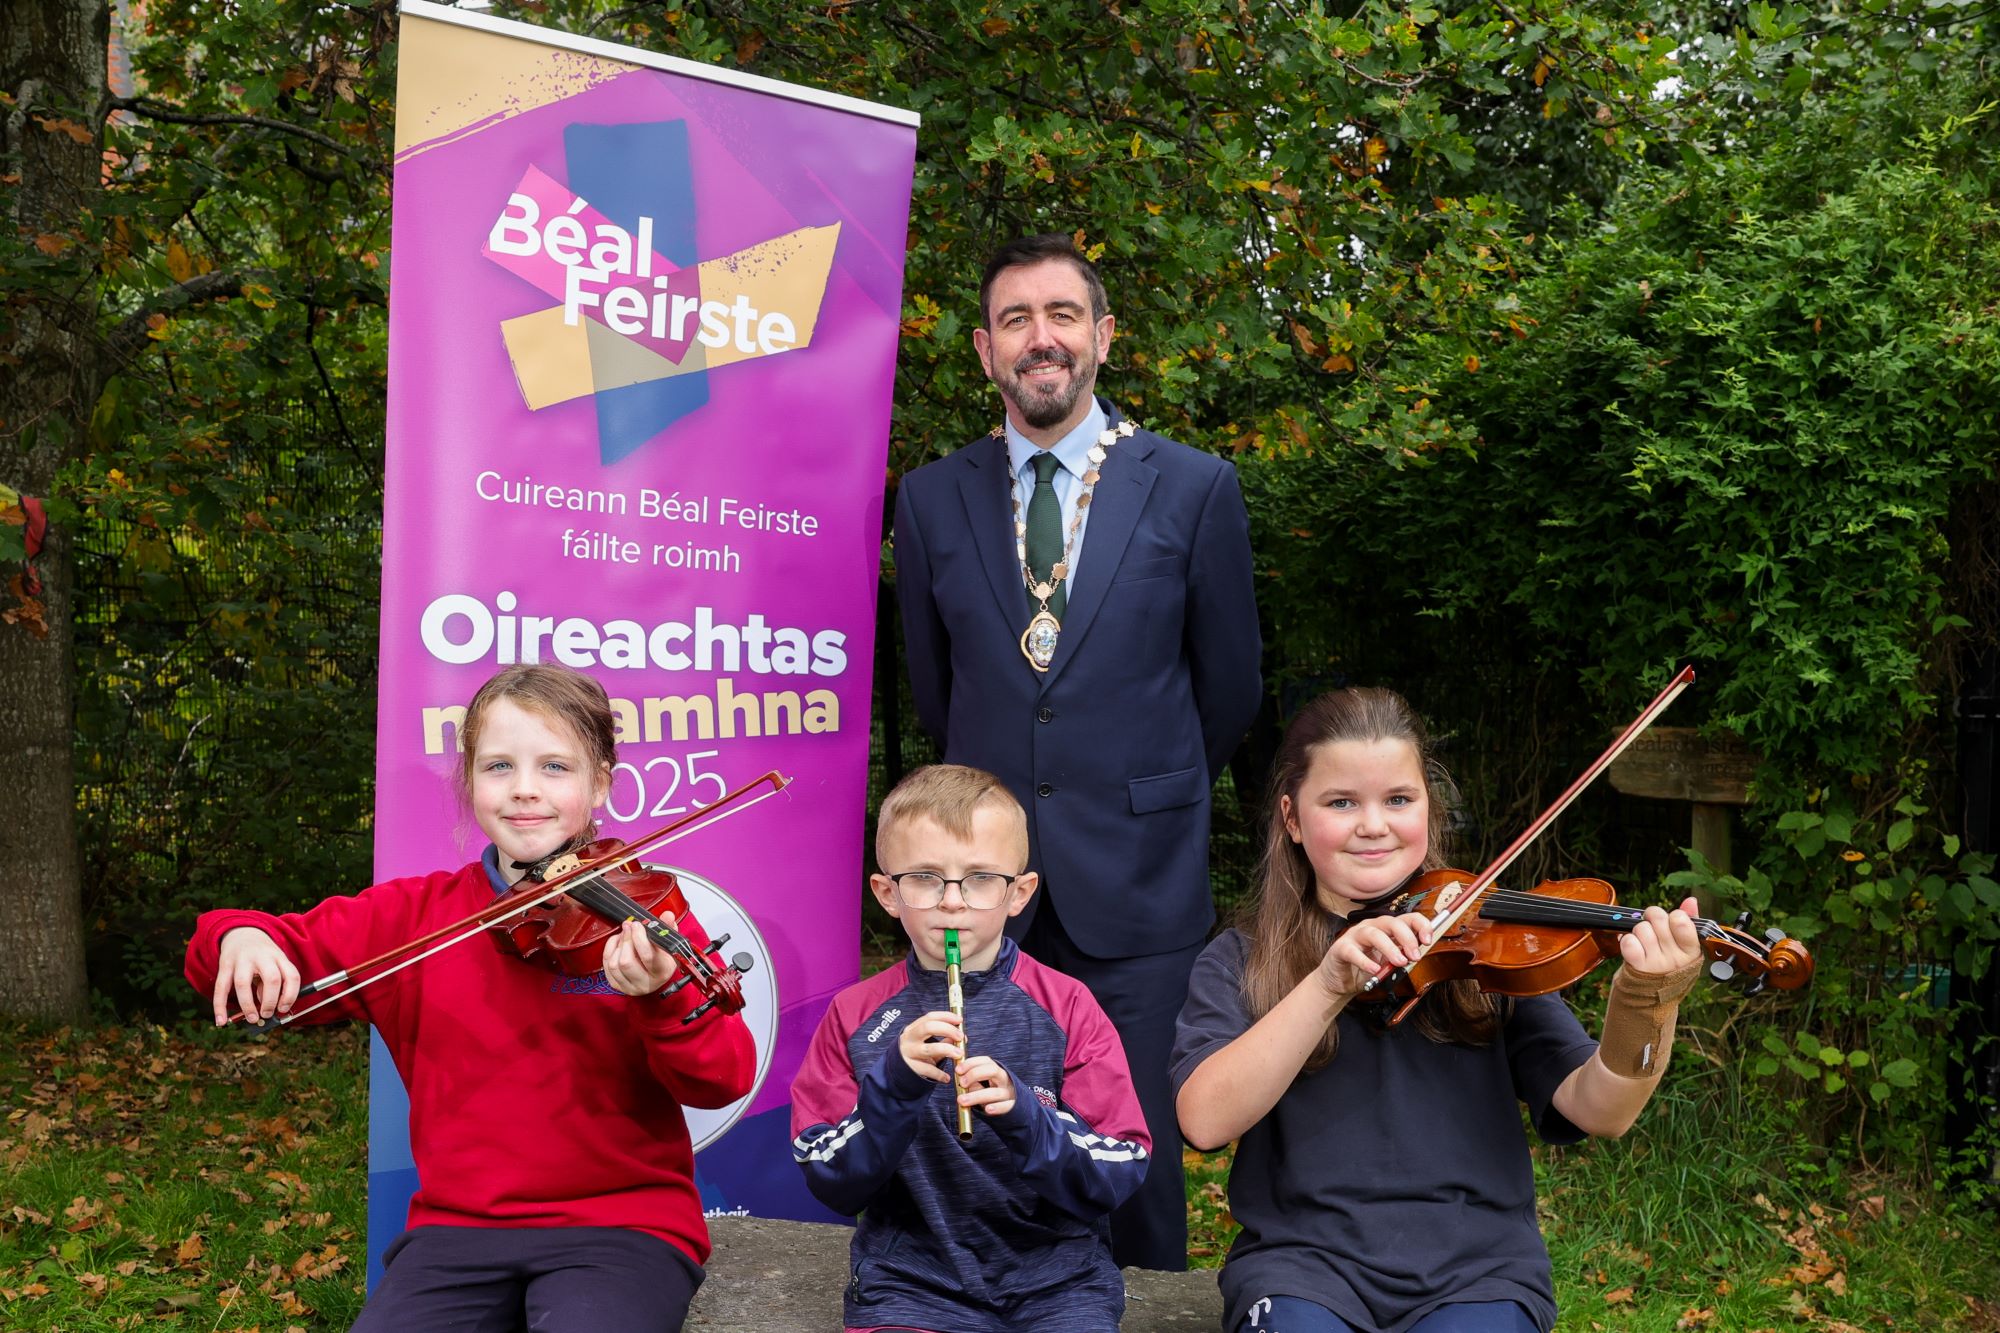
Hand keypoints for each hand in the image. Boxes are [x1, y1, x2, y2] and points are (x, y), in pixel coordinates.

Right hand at [213, 927, 299, 1026]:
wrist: (243, 933)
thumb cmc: (263, 956)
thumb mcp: (275, 963)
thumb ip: (273, 984)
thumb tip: (266, 1007)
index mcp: (279, 957)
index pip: (292, 976)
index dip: (291, 995)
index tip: (284, 1009)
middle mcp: (262, 957)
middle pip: (271, 978)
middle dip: (271, 1001)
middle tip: (267, 1014)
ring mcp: (242, 960)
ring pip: (243, 983)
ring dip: (248, 1004)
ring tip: (252, 1018)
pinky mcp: (224, 965)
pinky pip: (221, 988)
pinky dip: (220, 1007)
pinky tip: (222, 1021)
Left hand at [602, 919, 681, 996]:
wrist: (656, 975)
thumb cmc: (663, 957)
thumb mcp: (669, 943)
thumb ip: (668, 928)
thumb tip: (667, 915)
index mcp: (662, 972)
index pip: (647, 957)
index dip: (639, 938)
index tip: (636, 925)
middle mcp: (646, 983)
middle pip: (626, 962)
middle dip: (626, 940)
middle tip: (628, 926)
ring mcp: (629, 986)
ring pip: (614, 964)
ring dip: (618, 945)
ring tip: (624, 935)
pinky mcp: (617, 985)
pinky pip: (607, 966)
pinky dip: (610, 950)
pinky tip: (618, 943)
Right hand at [898, 1010, 963, 1082]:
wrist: (895, 1071)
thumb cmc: (915, 1054)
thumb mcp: (926, 1044)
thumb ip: (943, 1039)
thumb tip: (962, 1036)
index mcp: (913, 1029)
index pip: (930, 1017)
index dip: (946, 1017)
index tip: (960, 1020)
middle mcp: (909, 1039)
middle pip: (928, 1028)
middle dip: (947, 1029)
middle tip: (961, 1037)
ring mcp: (908, 1053)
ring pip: (929, 1049)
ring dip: (948, 1050)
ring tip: (959, 1055)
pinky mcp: (910, 1068)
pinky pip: (928, 1069)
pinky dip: (939, 1074)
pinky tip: (946, 1078)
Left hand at [954, 1054, 1016, 1118]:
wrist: (1010, 1107)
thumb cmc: (992, 1094)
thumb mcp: (982, 1085)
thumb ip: (972, 1082)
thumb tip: (960, 1080)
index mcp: (996, 1071)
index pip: (986, 1061)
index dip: (971, 1063)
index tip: (957, 1070)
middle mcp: (1003, 1080)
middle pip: (992, 1071)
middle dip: (974, 1074)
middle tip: (961, 1083)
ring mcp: (1008, 1094)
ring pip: (995, 1092)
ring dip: (976, 1096)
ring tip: (961, 1100)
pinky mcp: (1012, 1107)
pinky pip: (1007, 1106)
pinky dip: (997, 1107)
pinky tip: (988, 1109)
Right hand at [1316, 911, 1434, 998]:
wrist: (1341, 981)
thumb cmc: (1367, 968)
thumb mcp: (1390, 962)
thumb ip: (1402, 956)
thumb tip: (1418, 954)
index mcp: (1386, 928)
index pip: (1407, 918)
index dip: (1420, 926)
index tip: (1427, 941)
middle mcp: (1371, 927)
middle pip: (1391, 923)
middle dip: (1407, 938)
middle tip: (1414, 956)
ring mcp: (1355, 936)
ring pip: (1374, 934)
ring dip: (1389, 948)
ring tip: (1399, 963)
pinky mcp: (1341, 948)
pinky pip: (1353, 951)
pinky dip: (1365, 961)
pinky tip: (1374, 969)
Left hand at [1617, 896, 1703, 977]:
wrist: (1653, 994)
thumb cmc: (1670, 963)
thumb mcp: (1685, 946)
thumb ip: (1689, 921)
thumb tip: (1691, 900)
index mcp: (1691, 951)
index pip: (1681, 920)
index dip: (1673, 915)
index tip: (1672, 922)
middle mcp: (1675, 958)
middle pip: (1658, 918)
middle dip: (1653, 918)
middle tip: (1655, 928)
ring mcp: (1656, 964)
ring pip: (1641, 928)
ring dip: (1639, 931)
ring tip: (1645, 941)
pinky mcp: (1637, 967)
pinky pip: (1628, 941)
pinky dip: (1627, 941)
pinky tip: (1634, 948)